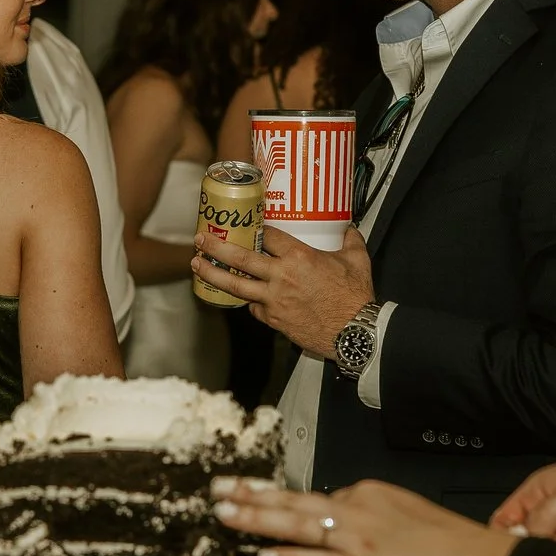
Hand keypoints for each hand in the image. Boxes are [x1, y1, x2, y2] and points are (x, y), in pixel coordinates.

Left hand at [191, 226, 372, 357]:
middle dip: (216, 247)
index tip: (245, 223)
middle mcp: (281, 277)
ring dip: (214, 274)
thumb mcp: (357, 260)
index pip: (267, 235)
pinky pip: (253, 307)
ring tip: (198, 265)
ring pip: (237, 285)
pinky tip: (241, 295)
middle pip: (240, 258)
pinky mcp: (274, 319)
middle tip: (200, 239)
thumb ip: (350, 240)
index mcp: (299, 257)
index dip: (253, 227)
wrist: (354, 333)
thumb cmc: (355, 297)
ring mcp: (274, 300)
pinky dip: (247, 300)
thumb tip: (348, 228)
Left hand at [213, 477, 514, 555]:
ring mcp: (353, 537)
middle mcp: (356, 508)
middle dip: (253, 495)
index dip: (290, 504)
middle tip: (219, 489)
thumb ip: (379, 526)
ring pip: (295, 524)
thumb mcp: (411, 520)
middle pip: (295, 500)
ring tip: (224, 513)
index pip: (322, 499)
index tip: (258, 497)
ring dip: (256, 519)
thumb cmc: (452, 546)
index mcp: (369, 494)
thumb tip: (365, 541)